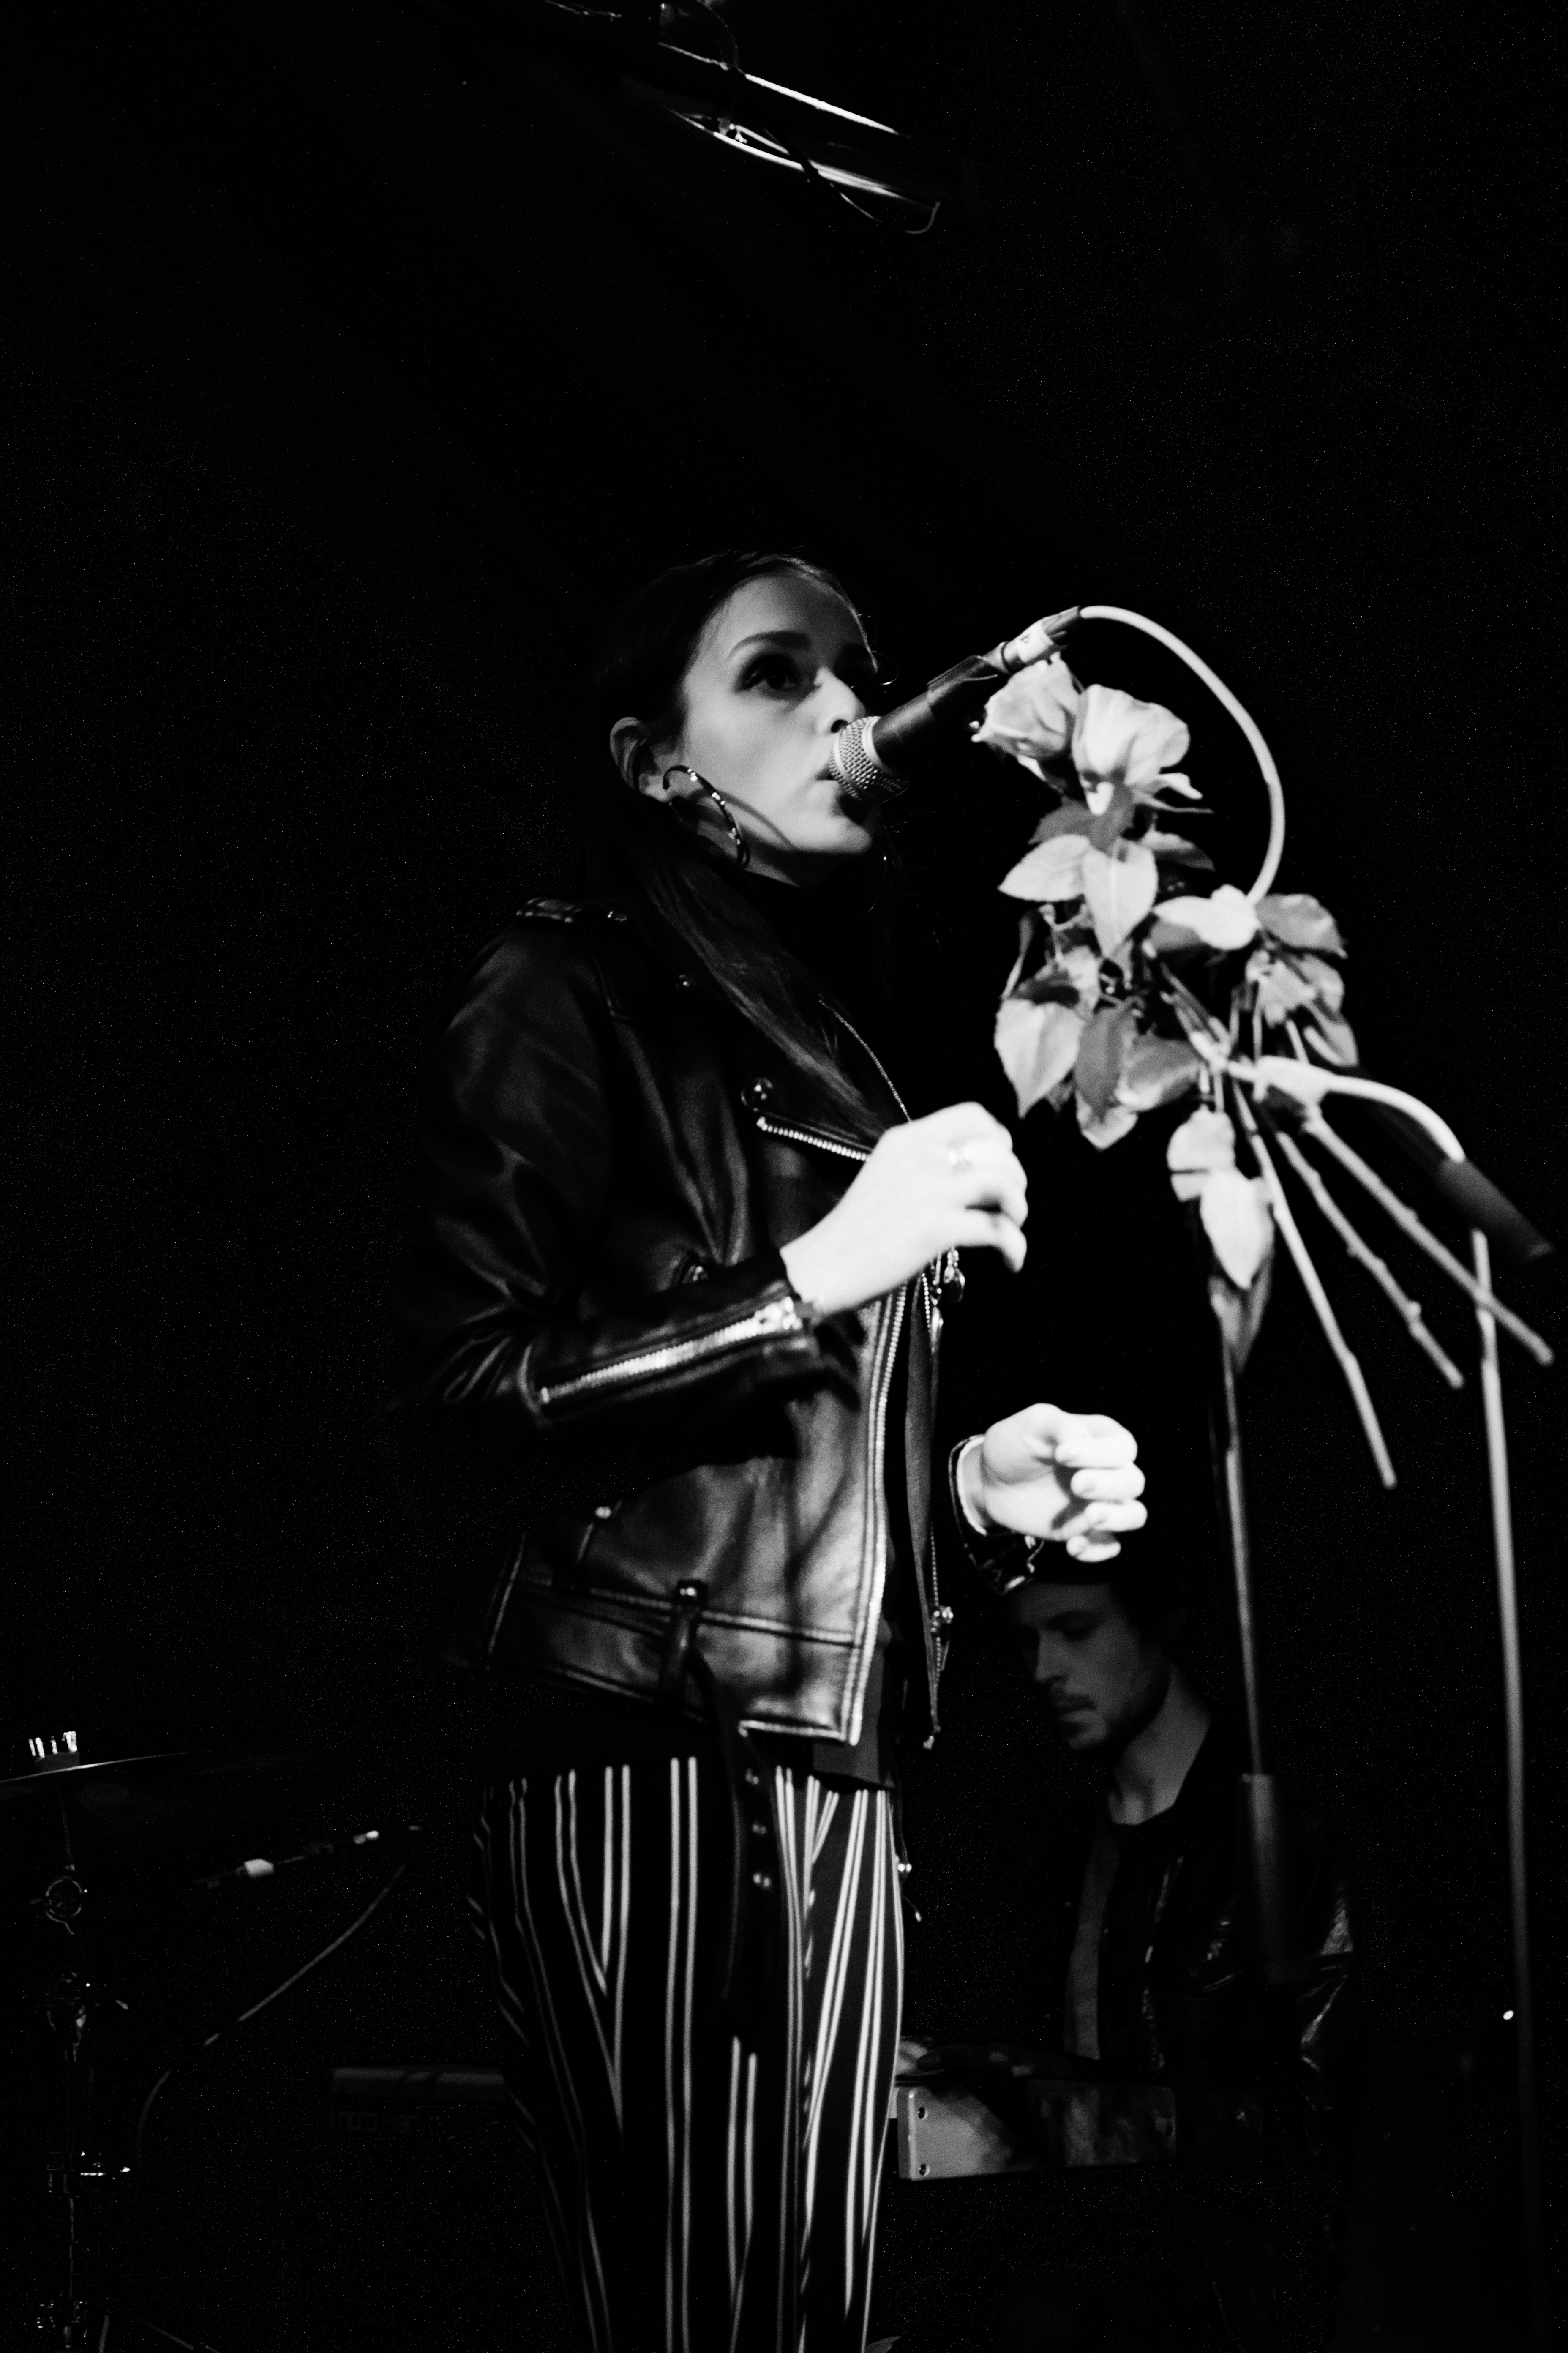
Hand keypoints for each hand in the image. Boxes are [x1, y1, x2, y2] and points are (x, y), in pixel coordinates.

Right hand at [780, 1103, 1026, 1318]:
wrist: (823, 1266)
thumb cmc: (855, 1230)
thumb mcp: (885, 1174)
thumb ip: (921, 1163)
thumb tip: (972, 1170)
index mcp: (906, 1139)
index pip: (973, 1115)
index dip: (1000, 1140)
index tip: (1000, 1165)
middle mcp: (919, 1156)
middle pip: (998, 1150)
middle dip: (1015, 1179)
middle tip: (1009, 1206)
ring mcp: (928, 1191)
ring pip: (1003, 1183)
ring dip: (1018, 1209)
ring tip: (1012, 1229)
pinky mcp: (934, 1228)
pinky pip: (996, 1230)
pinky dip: (1014, 1247)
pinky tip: (1010, 1261)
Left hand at [960, 1403, 1145, 1563]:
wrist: (991, 1479)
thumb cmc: (1016, 1443)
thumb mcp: (1033, 1423)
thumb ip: (1061, 1425)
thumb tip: (1083, 1438)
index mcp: (1100, 1438)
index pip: (1123, 1447)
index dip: (1101, 1453)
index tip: (1062, 1454)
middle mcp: (1107, 1471)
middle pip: (1133, 1482)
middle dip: (1109, 1485)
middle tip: (1076, 1485)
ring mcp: (1099, 1502)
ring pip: (1134, 1515)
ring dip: (1117, 1518)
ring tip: (1089, 1517)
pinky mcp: (1084, 1529)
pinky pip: (1109, 1546)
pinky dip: (1097, 1550)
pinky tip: (1072, 1545)